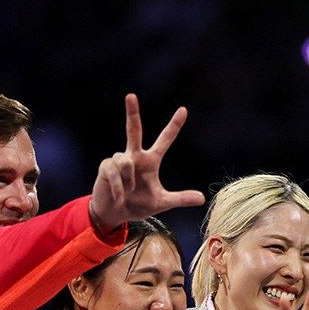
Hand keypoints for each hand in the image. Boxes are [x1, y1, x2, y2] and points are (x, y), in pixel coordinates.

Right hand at [89, 94, 205, 233]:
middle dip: (132, 113)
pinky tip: (119, 196)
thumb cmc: (137, 205)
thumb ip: (180, 199)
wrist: (115, 214)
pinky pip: (115, 173)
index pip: (164, 140)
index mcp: (150, 161)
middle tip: (131, 95)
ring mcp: (118, 160)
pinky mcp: (106, 167)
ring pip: (126, 163)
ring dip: (129, 182)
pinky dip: (119, 188)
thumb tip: (202, 199)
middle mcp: (134, 156)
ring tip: (128, 193)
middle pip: (133, 129)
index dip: (174, 126)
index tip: (184, 110)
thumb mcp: (162, 202)